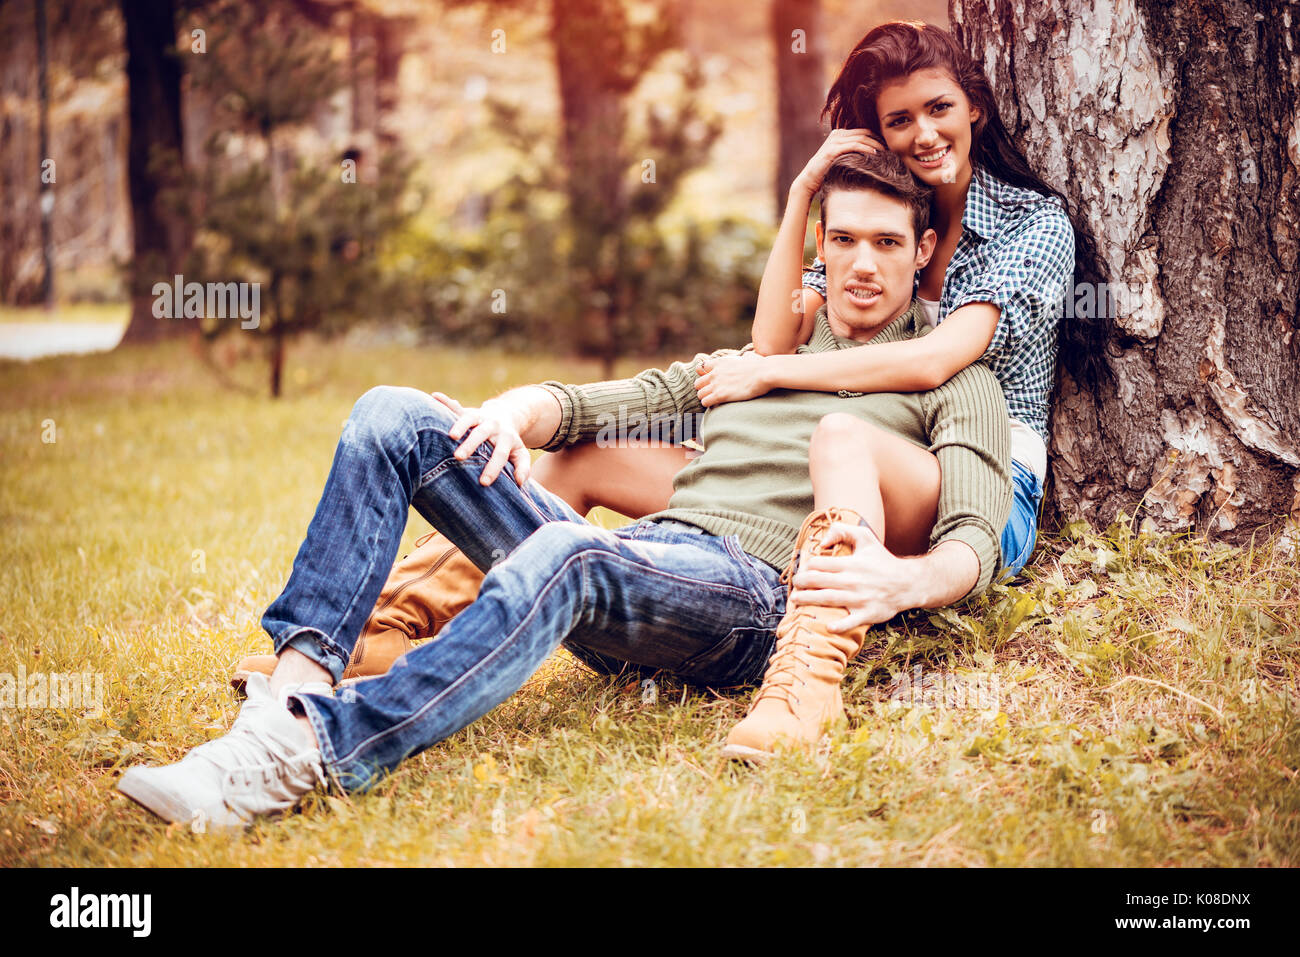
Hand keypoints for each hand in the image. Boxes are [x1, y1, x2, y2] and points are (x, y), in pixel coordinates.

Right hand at [433, 391, 531, 487]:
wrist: (505, 416)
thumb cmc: (509, 443)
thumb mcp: (520, 453)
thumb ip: (523, 467)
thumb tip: (519, 482)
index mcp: (506, 438)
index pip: (500, 454)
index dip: (493, 468)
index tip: (484, 482)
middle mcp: (493, 426)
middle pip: (482, 434)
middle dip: (470, 445)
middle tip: (458, 458)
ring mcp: (480, 417)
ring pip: (469, 419)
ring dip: (459, 425)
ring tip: (450, 436)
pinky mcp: (469, 411)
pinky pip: (456, 406)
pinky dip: (446, 402)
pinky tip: (435, 397)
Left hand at [694, 353, 770, 406]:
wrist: (764, 373)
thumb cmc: (761, 366)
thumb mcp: (749, 357)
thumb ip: (745, 357)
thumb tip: (749, 356)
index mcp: (720, 362)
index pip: (701, 368)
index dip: (706, 376)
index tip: (713, 381)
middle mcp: (715, 372)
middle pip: (698, 383)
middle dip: (704, 389)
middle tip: (713, 394)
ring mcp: (716, 384)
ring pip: (700, 394)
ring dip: (706, 398)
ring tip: (715, 401)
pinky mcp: (720, 395)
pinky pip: (705, 402)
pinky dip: (709, 405)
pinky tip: (717, 405)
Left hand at [789, 522, 917, 630]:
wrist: (908, 583)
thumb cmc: (883, 561)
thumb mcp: (866, 538)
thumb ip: (843, 531)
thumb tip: (822, 541)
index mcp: (850, 563)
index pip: (819, 563)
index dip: (806, 566)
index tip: (801, 570)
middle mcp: (852, 580)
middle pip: (818, 581)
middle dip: (801, 583)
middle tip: (794, 585)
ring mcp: (859, 598)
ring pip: (827, 599)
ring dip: (808, 600)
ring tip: (795, 600)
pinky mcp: (867, 614)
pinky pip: (850, 622)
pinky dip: (839, 625)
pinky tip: (827, 627)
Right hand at [792, 128, 886, 196]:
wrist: (809, 181)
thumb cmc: (826, 174)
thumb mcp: (842, 160)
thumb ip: (852, 155)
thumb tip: (871, 158)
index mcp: (840, 135)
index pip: (863, 132)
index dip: (877, 138)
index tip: (887, 148)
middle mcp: (837, 134)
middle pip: (864, 133)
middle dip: (879, 140)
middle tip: (890, 149)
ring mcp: (834, 141)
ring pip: (861, 138)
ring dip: (876, 144)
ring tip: (886, 152)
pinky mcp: (833, 149)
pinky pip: (854, 145)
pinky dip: (866, 148)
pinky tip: (875, 154)